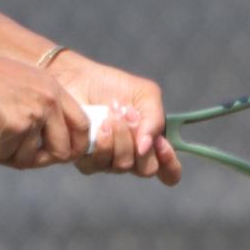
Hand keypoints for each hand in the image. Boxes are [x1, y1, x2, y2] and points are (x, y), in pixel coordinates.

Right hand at [0, 49, 92, 168]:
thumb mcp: (19, 82)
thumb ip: (36, 101)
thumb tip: (46, 139)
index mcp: (53, 89)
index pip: (83, 126)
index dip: (74, 147)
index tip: (56, 155)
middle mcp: (48, 102)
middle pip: (63, 151)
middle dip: (40, 162)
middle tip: (17, 158)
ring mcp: (32, 116)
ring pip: (29, 159)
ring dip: (8, 160)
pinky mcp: (13, 129)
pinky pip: (5, 157)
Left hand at [47, 52, 182, 185]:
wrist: (79, 79)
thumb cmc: (113, 86)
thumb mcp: (146, 94)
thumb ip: (155, 119)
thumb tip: (146, 147)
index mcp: (150, 143)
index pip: (168, 171)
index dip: (170, 164)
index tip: (161, 145)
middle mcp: (132, 156)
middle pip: (146, 169)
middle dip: (140, 140)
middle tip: (131, 116)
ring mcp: (109, 161)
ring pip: (123, 166)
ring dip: (121, 137)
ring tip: (113, 114)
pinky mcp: (87, 160)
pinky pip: (100, 164)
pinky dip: (103, 141)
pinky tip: (100, 123)